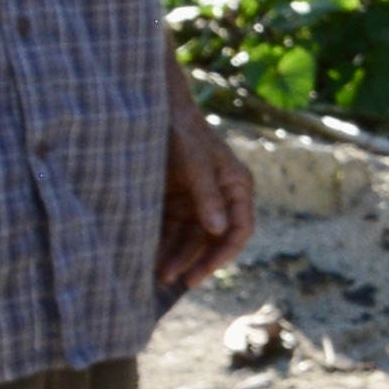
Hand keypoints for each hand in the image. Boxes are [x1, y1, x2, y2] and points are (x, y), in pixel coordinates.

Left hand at [157, 91, 256, 296]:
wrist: (152, 107)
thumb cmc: (181, 127)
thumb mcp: (195, 159)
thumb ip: (206, 193)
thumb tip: (217, 230)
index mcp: (236, 185)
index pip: (240, 228)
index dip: (224, 253)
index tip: (205, 271)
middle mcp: (219, 196)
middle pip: (212, 239)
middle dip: (195, 260)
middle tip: (178, 281)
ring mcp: (195, 199)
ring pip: (189, 238)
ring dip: (176, 257)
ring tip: (157, 274)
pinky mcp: (173, 200)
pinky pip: (169, 229)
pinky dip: (161, 244)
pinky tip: (148, 257)